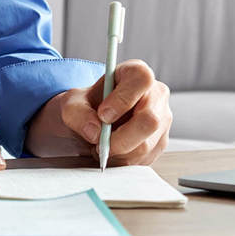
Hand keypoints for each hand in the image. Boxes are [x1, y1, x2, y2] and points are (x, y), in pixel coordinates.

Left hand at [24, 60, 171, 164]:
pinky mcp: (159, 143)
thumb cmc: (87, 106)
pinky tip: (112, 153)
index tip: (103, 114)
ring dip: (118, 153)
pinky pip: (144, 159)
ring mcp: (162, 120)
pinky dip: (123, 161)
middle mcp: (156, 95)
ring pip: (146, 145)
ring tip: (101, 147)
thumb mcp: (72, 104)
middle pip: (149, 120)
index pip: (141, 80)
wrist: (91, 122)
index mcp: (136, 73)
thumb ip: (78, 113)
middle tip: (99, 143)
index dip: (123, 99)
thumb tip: (95, 131)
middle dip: (120, 139)